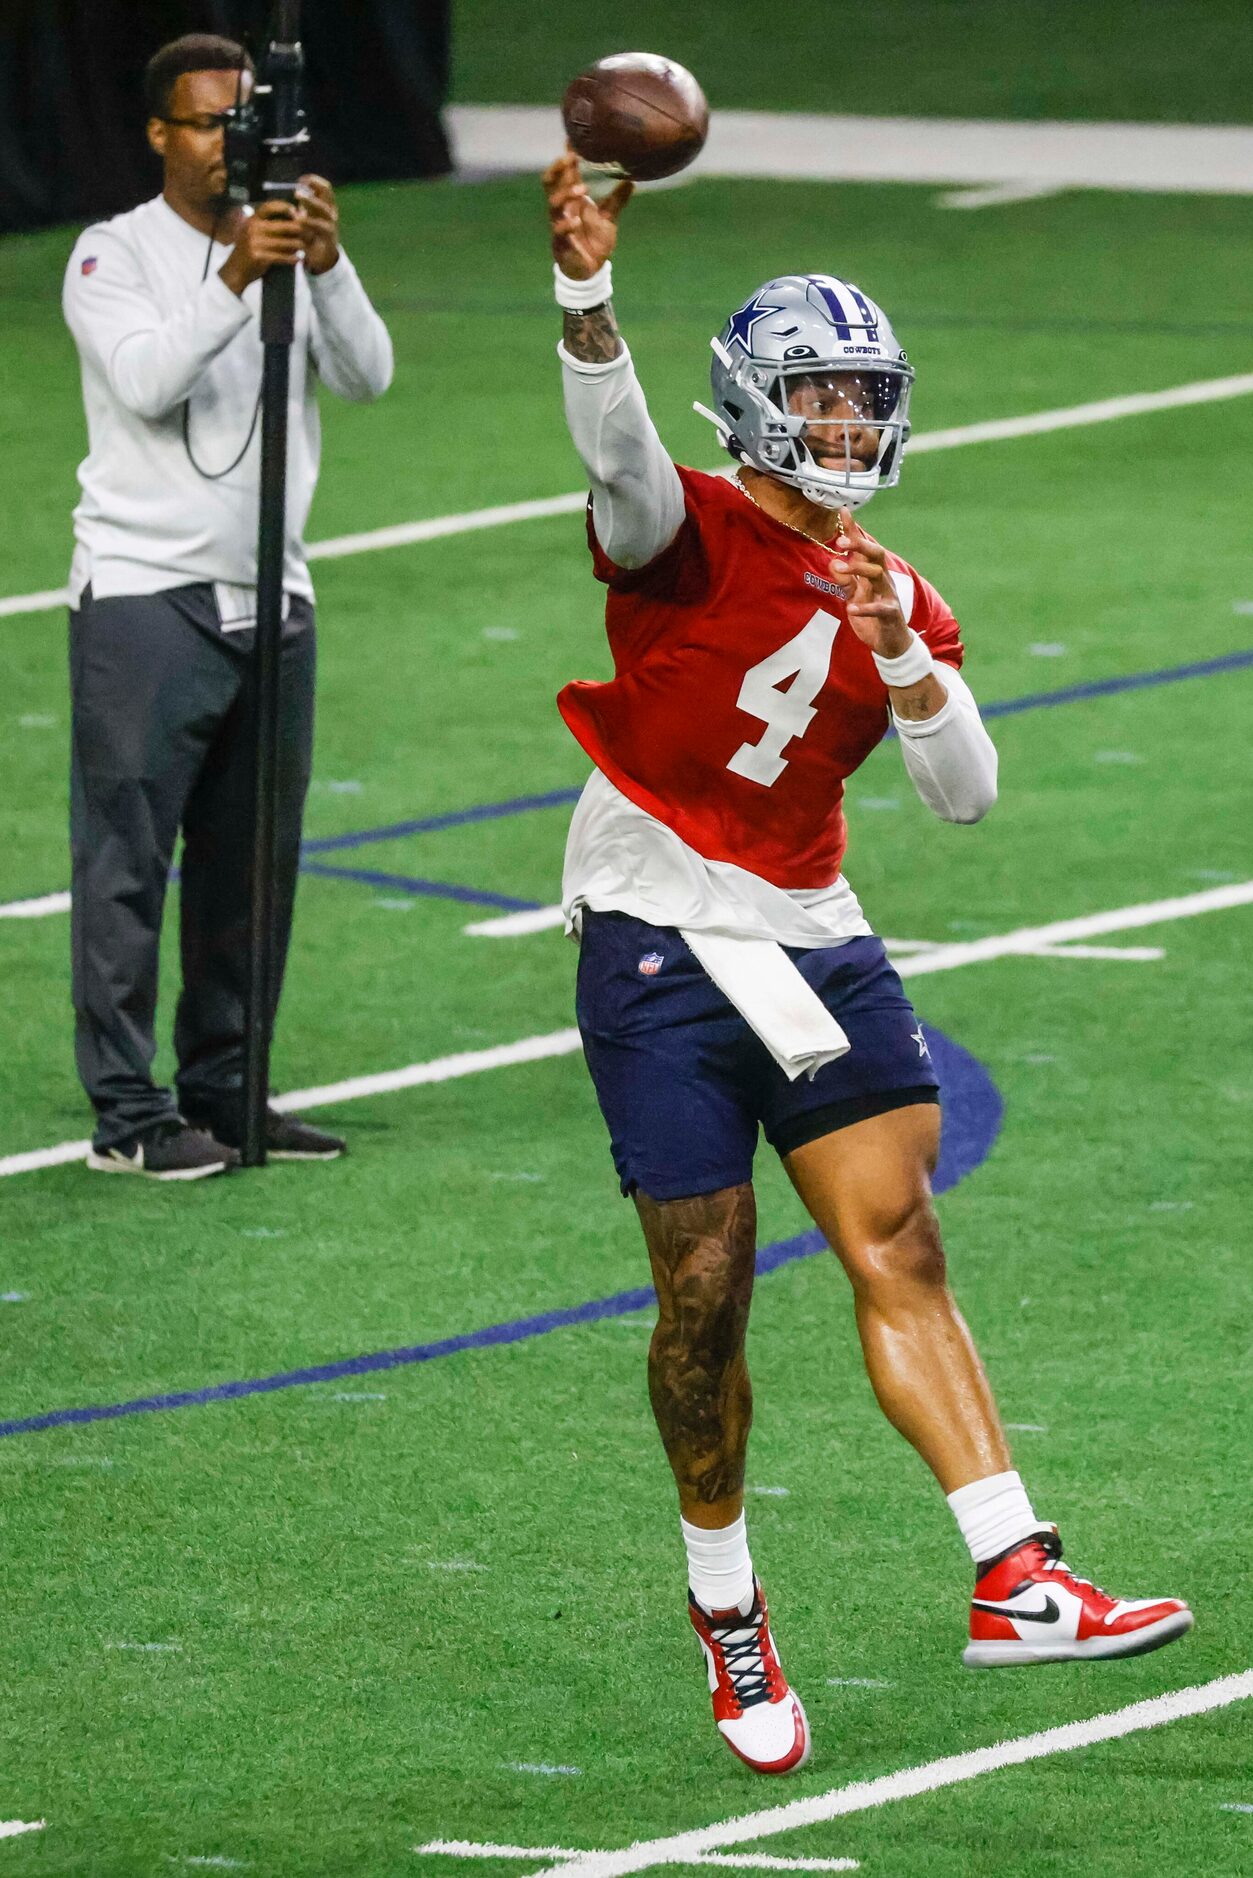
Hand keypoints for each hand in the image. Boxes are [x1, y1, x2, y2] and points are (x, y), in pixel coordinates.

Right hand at [218, 201, 304, 295]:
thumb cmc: (248, 250)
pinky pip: (281, 257)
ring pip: (284, 242)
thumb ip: (267, 225)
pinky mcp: (259, 257)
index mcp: (252, 220)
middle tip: (308, 232)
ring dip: (297, 245)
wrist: (235, 271)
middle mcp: (253, 228)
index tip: (296, 211)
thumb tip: (291, 217)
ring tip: (304, 246)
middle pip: (282, 226)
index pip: (269, 207)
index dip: (284, 207)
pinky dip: (292, 258)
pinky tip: (298, 259)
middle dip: (298, 229)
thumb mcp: (253, 233)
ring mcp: (255, 243)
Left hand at [296, 174, 339, 275]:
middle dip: (311, 190)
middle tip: (296, 192)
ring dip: (310, 205)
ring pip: (324, 210)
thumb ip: (304, 205)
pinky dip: (309, 222)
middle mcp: (331, 212)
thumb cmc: (312, 233)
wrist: (321, 256)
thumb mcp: (307, 216)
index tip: (300, 180)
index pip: (324, 187)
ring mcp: (332, 224)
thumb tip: (296, 190)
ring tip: (297, 204)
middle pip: (326, 195)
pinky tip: (298, 221)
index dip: (313, 181)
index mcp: (327, 205)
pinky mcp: (329, 237)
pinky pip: (320, 227)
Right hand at [542, 146, 632, 279]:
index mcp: (571, 199)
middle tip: (571, 157)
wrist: (591, 271)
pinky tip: (576, 221)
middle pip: (550, 183)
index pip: (565, 173)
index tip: (572, 139)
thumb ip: (617, 199)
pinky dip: (567, 225)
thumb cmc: (595, 242)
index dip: (567, 157)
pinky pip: (560, 231)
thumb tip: (632, 180)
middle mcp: (562, 209)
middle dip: (558, 168)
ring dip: (565, 194)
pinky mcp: (560, 243)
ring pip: (553, 204)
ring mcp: (559, 224)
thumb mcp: (609, 218)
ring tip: (581, 188)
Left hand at [830, 507, 911, 657]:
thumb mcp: (853, 596)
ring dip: (858, 569)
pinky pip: (879, 608)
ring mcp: (888, 594)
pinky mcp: (890, 613)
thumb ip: (844, 580)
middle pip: (875, 554)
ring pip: (877, 574)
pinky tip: (852, 609)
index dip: (854, 530)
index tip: (843, 512)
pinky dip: (866, 608)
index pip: (864, 547)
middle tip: (841, 542)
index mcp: (872, 572)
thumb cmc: (871, 616)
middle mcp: (882, 578)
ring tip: (839, 568)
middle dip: (860, 544)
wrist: (891, 643)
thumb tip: (833, 563)